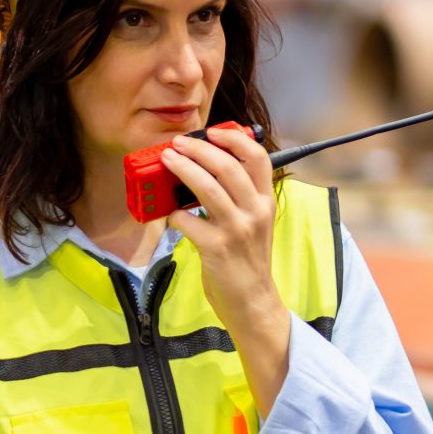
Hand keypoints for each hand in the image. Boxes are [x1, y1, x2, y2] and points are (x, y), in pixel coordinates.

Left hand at [160, 127, 290, 414]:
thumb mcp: (255, 222)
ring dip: (183, 169)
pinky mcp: (216, 248)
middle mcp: (255, 212)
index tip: (212, 132)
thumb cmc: (248, 259)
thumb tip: (206, 169)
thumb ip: (239, 196)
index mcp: (265, 201)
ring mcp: (236, 230)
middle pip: (228, 166)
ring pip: (207, 188)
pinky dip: (174, 213)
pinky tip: (168, 212)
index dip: (233, 139)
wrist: (252, 301)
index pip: (257, 157)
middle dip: (199, 149)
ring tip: (167, 160)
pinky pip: (188, 221)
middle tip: (178, 144)